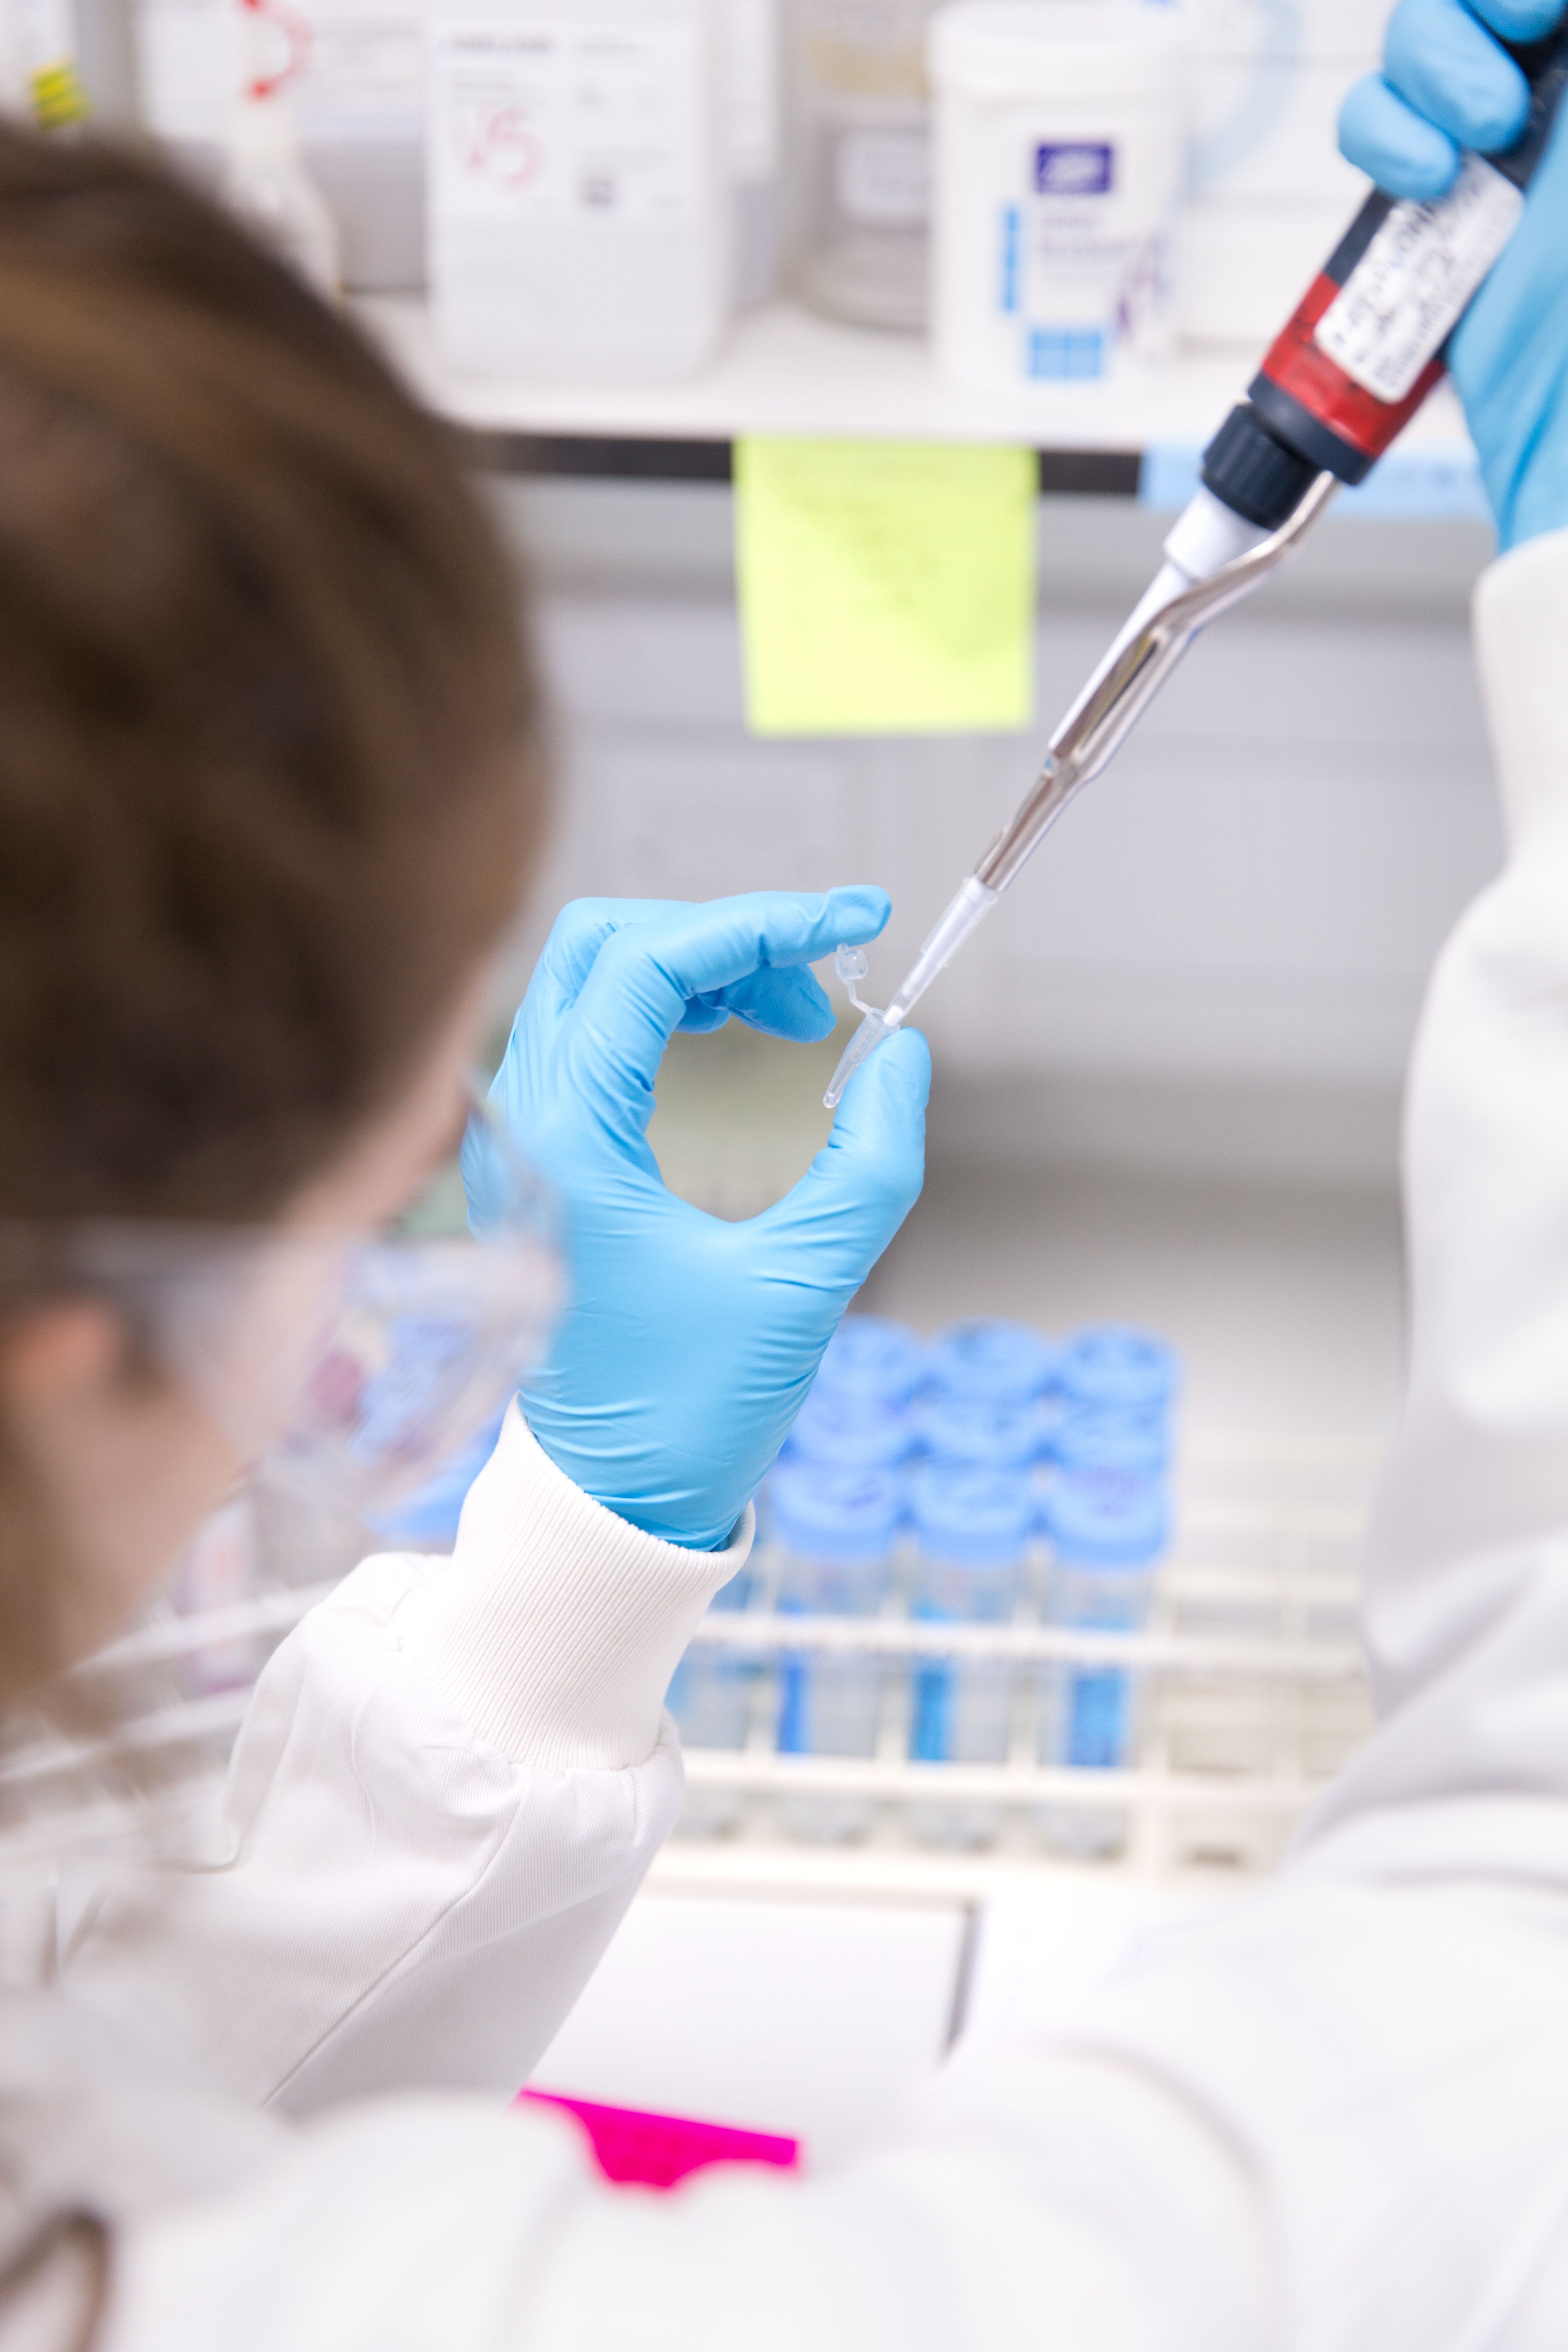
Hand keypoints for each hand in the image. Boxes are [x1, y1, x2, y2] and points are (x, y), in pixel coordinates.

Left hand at [468, 891, 929, 1548]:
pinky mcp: (539, 1158)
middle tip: (824, 974)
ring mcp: (519, 1139)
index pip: (647, 964)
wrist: (608, 1504)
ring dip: (701, 967)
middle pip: (606, 942)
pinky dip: (667, 1009)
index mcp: (565, 1146)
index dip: (760, 923)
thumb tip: (903, 1056)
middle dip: (726, 934)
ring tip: (796, 1012)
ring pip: (595, 978)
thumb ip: (866, 1165)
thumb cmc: (684, 1417)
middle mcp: (521, 1125)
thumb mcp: (802, 1289)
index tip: (856, 921)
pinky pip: (591, 1031)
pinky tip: (734, 1034)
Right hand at [1339, 0, 1567, 548]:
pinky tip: (1426, 184)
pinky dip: (1383, 137)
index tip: (1537, 16)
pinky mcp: (1435, 199)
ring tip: (1471, 147)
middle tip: (1503, 102)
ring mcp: (1497, 142)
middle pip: (1472, 1)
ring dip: (1427, 70)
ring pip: (1419, 38)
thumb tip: (1546, 18)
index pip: (1538, 3)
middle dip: (1470, 17)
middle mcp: (1556, 98)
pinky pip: (1376, 125)